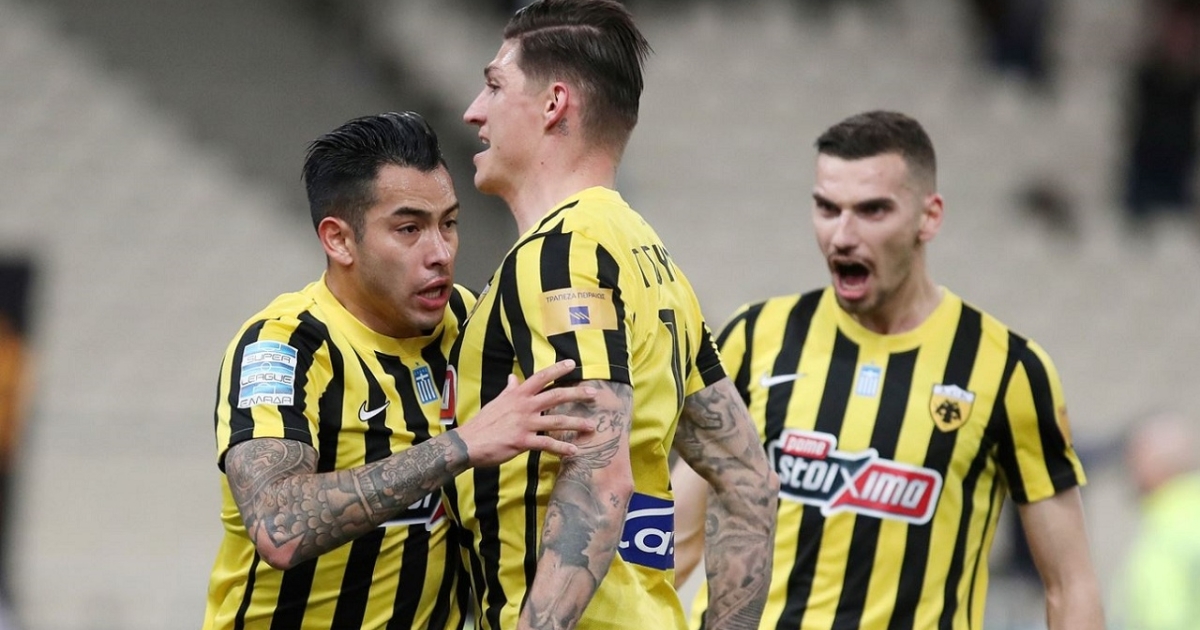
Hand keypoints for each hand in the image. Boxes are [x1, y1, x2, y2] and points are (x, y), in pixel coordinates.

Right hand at [457, 359, 595, 466]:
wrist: (468, 442)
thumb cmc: (482, 423)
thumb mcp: (496, 402)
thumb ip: (509, 390)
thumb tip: (513, 377)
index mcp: (517, 394)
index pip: (541, 377)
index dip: (557, 369)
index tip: (572, 363)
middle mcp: (524, 406)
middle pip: (555, 396)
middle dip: (576, 394)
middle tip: (594, 393)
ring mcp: (524, 423)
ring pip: (556, 421)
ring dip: (576, 423)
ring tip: (591, 426)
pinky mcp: (522, 441)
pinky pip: (547, 444)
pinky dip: (562, 448)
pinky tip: (574, 451)